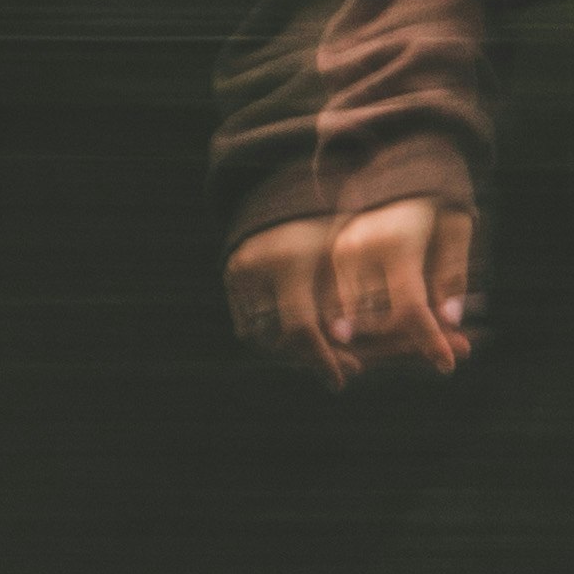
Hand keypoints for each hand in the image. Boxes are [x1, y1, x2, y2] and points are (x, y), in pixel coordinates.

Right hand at [223, 216, 352, 381]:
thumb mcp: (343, 260)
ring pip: (256, 337)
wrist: (293, 192)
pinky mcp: (228, 275)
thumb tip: (345, 350)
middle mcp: (256, 268)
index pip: (301, 328)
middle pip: (276, 338)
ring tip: (322, 358)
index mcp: (289, 261)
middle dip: (308, 360)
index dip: (322, 359)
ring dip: (288, 354)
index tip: (342, 380)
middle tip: (340, 370)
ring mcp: (237, 272)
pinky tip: (301, 343)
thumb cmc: (332, 227)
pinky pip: (245, 324)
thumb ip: (343, 305)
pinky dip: (270, 340)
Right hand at [324, 181, 480, 373]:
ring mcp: (333, 258)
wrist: (392, 164)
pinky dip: (353, 334)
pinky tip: (378, 343)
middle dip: (404, 350)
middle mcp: (356, 253)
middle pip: (375, 324)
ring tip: (410, 353)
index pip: (409, 308)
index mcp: (393, 243)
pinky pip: (330, 311)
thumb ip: (452, 272)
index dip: (428, 341)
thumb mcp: (454, 227)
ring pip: (349, 324)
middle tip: (443, 356)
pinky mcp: (320, 262)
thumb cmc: (432, 200)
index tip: (448, 365)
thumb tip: (449, 319)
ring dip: (376, 349)